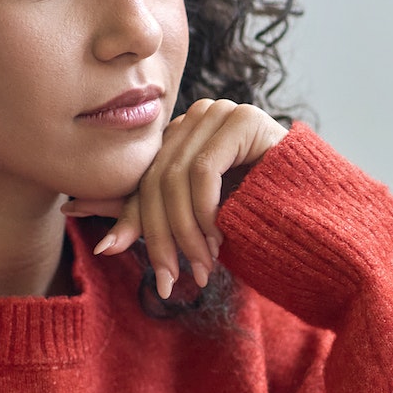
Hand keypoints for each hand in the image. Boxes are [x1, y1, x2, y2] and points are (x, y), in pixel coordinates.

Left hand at [63, 100, 287, 297]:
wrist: (318, 219)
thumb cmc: (255, 222)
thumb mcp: (191, 223)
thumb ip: (140, 213)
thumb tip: (75, 218)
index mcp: (181, 136)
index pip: (143, 177)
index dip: (128, 216)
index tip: (108, 250)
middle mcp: (196, 117)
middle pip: (155, 178)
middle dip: (158, 236)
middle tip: (168, 279)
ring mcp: (220, 113)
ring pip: (175, 178)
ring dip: (184, 232)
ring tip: (201, 267)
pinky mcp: (243, 119)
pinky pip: (203, 170)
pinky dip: (204, 211)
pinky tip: (218, 238)